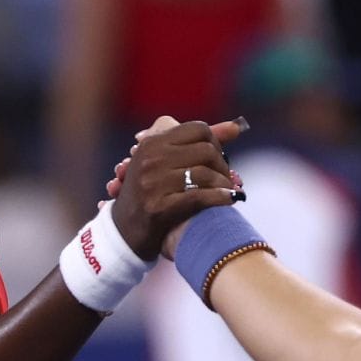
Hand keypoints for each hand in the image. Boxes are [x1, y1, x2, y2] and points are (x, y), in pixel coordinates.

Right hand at [105, 117, 246, 259]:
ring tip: (229, 190)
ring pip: (204, 173)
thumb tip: (237, 127)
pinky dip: (220, 198)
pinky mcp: (159, 208)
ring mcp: (152, 184)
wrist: (123, 234)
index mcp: (151, 144)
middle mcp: (150, 160)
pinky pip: (199, 197)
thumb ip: (195, 142)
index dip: (215, 142)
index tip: (217, 158)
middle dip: (222, 165)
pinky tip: (229, 200)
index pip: (198, 129)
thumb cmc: (149, 194)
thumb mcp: (162, 162)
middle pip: (205, 150)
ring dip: (224, 183)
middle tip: (227, 177)